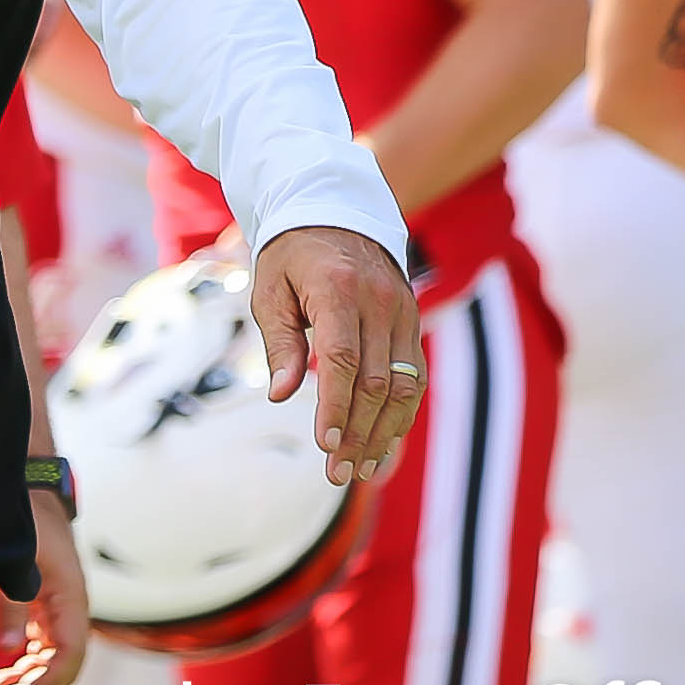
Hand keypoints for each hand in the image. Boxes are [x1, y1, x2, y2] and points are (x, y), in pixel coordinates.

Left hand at [0, 491, 88, 684]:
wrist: (29, 483)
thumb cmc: (24, 513)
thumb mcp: (16, 553)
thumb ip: (12, 598)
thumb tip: (8, 648)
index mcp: (71, 594)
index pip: (70, 654)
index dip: (45, 683)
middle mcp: (71, 605)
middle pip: (65, 663)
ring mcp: (60, 605)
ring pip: (55, 657)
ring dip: (32, 679)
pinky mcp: (46, 602)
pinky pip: (44, 644)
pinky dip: (28, 662)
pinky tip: (6, 671)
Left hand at [250, 226, 423, 486]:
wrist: (335, 211)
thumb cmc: (291, 255)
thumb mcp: (270, 289)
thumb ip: (278, 343)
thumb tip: (282, 396)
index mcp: (337, 288)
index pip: (342, 358)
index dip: (336, 406)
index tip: (325, 445)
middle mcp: (379, 301)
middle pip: (376, 381)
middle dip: (358, 433)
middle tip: (337, 473)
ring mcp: (402, 311)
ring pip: (403, 386)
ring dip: (384, 433)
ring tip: (362, 471)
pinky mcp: (412, 321)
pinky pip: (414, 377)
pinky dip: (401, 414)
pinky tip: (383, 445)